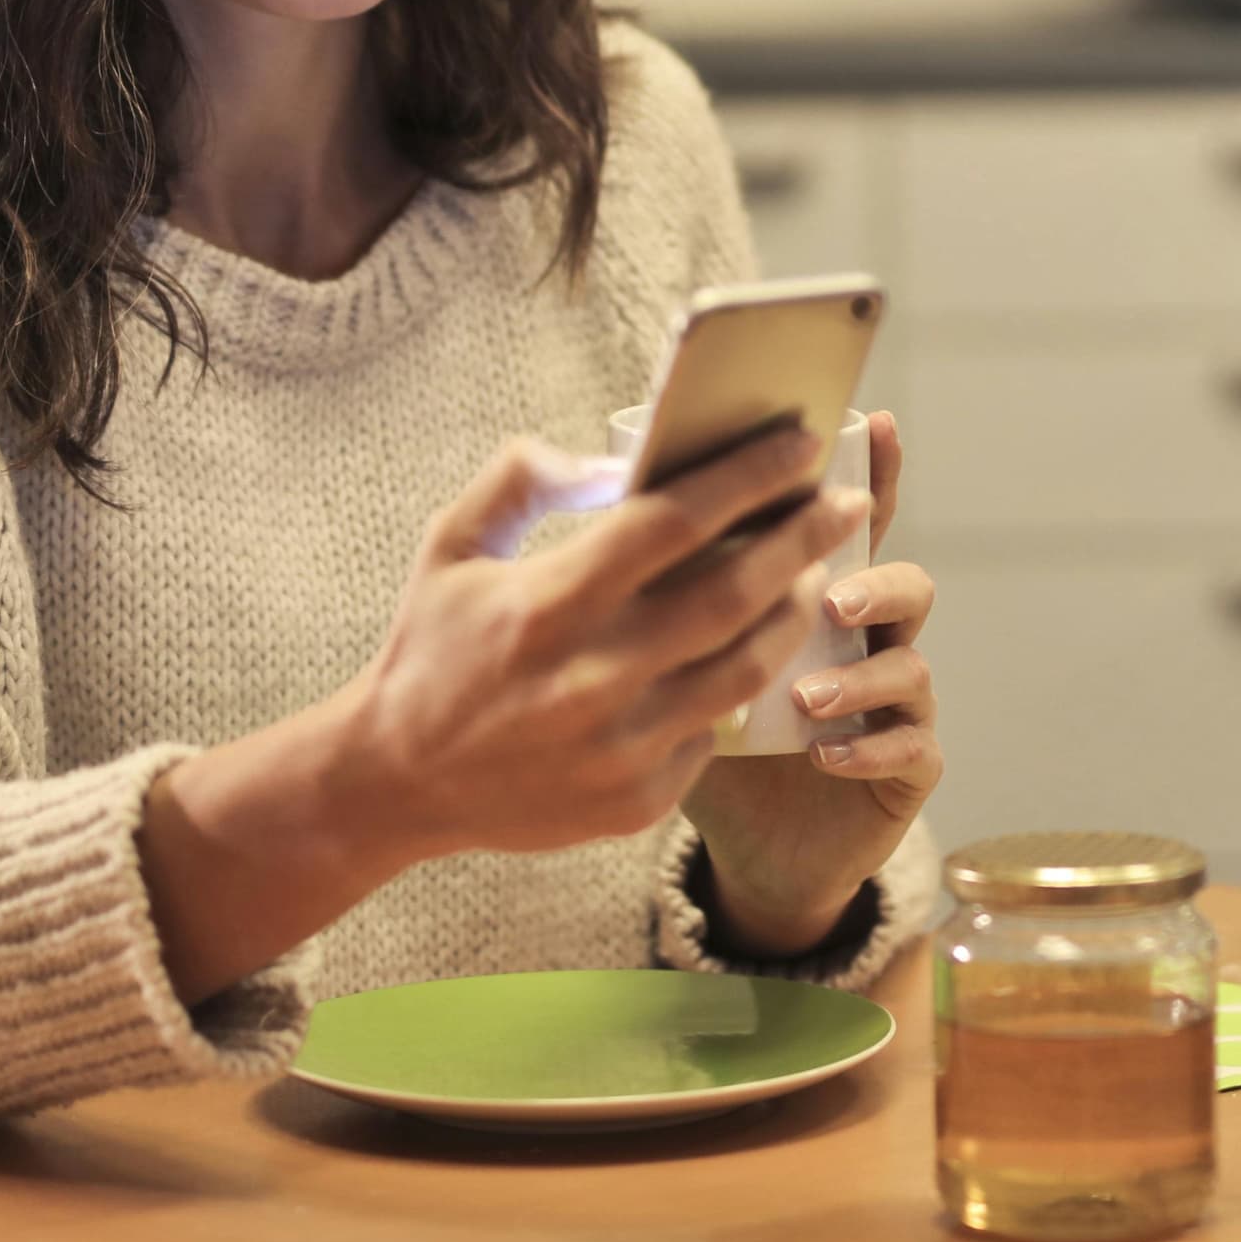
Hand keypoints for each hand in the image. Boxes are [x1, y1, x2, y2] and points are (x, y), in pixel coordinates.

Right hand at [346, 422, 863, 859]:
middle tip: (848, 505)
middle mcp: (592, 678)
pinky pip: (714, 730)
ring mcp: (620, 747)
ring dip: (792, 613)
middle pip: (734, 594)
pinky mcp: (636, 799)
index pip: (676, 522)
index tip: (801, 442)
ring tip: (814, 575)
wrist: (392, 783)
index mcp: (548, 604)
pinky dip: (739, 684)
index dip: (749, 476)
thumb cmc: (429, 648)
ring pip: (744, 668)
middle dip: (805, 539)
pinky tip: (754, 650)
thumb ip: (520, 479)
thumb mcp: (451, 545)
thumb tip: (610, 458)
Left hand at [680, 410, 943, 956]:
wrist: (738, 843)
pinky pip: (914, 747)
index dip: (873, 475)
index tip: (880, 427)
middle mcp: (865, 640)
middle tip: (831, 594)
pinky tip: (825, 753)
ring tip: (807, 694)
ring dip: (863, 674)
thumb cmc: (688, 729)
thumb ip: (658, 581)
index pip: (851, 524)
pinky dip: (873, 745)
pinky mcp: (903, 769)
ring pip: (912, 666)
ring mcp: (892, 702)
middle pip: (904, 583)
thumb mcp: (665, 650)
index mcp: (814, 596)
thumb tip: (612, 493)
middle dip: (874, 580)